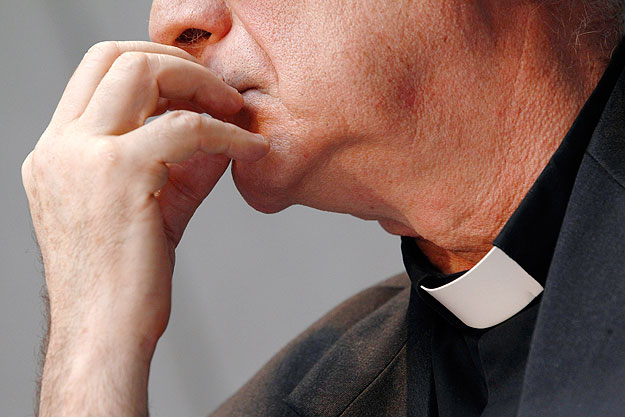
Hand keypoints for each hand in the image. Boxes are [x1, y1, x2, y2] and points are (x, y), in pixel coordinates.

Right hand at [21, 41, 268, 416]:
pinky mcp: (119, 174)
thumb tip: (219, 134)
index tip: (195, 85)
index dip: (151, 64)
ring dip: (202, 85)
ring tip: (237, 110)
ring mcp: (82, 155)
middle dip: (177, 63)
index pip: (96, 71)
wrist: (105, 333)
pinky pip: (186, 127)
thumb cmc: (126, 277)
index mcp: (56, 150)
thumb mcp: (148, 207)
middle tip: (219, 90)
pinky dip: (227, 132)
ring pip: (144, 74)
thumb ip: (177, 165)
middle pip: (116, 56)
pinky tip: (252, 149)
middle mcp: (60, 145)